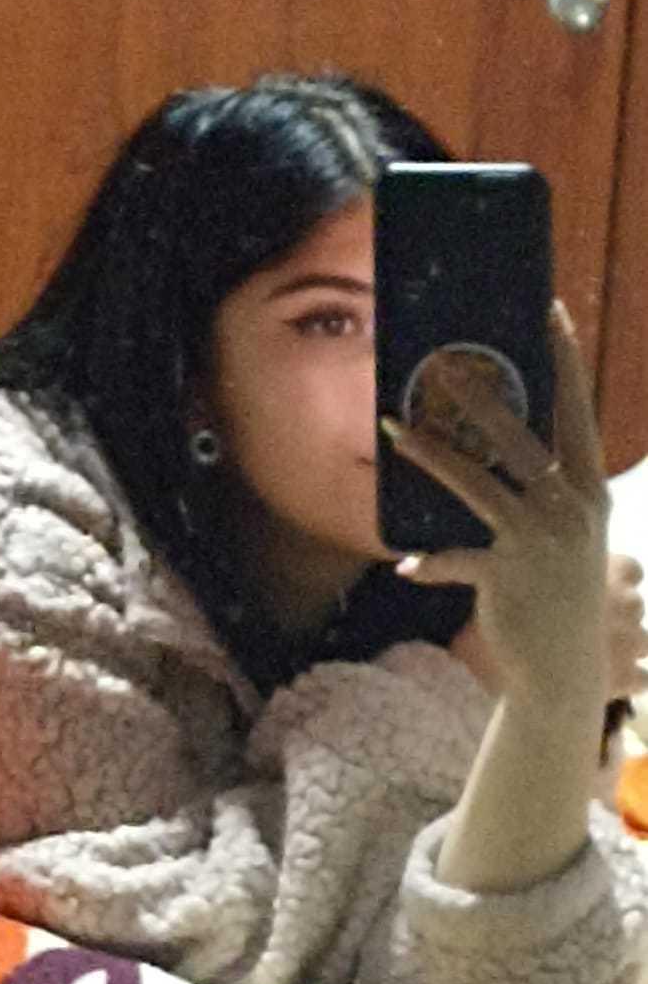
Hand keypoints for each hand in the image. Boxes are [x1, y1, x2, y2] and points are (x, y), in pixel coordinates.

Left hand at [382, 300, 610, 705]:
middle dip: (478, 396)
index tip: (549, 312)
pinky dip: (429, 562)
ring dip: (431, 455)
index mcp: (590, 492)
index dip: (564, 361)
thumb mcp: (567, 537)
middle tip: (439, 361)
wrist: (563, 670)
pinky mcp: (506, 576)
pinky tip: (405, 564)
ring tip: (393, 428)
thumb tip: (500, 450)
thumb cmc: (558, 595)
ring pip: (476, 484)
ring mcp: (539, 542)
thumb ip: (543, 493)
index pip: (578, 412)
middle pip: (519, 437)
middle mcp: (571, 509)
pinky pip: (455, 558)